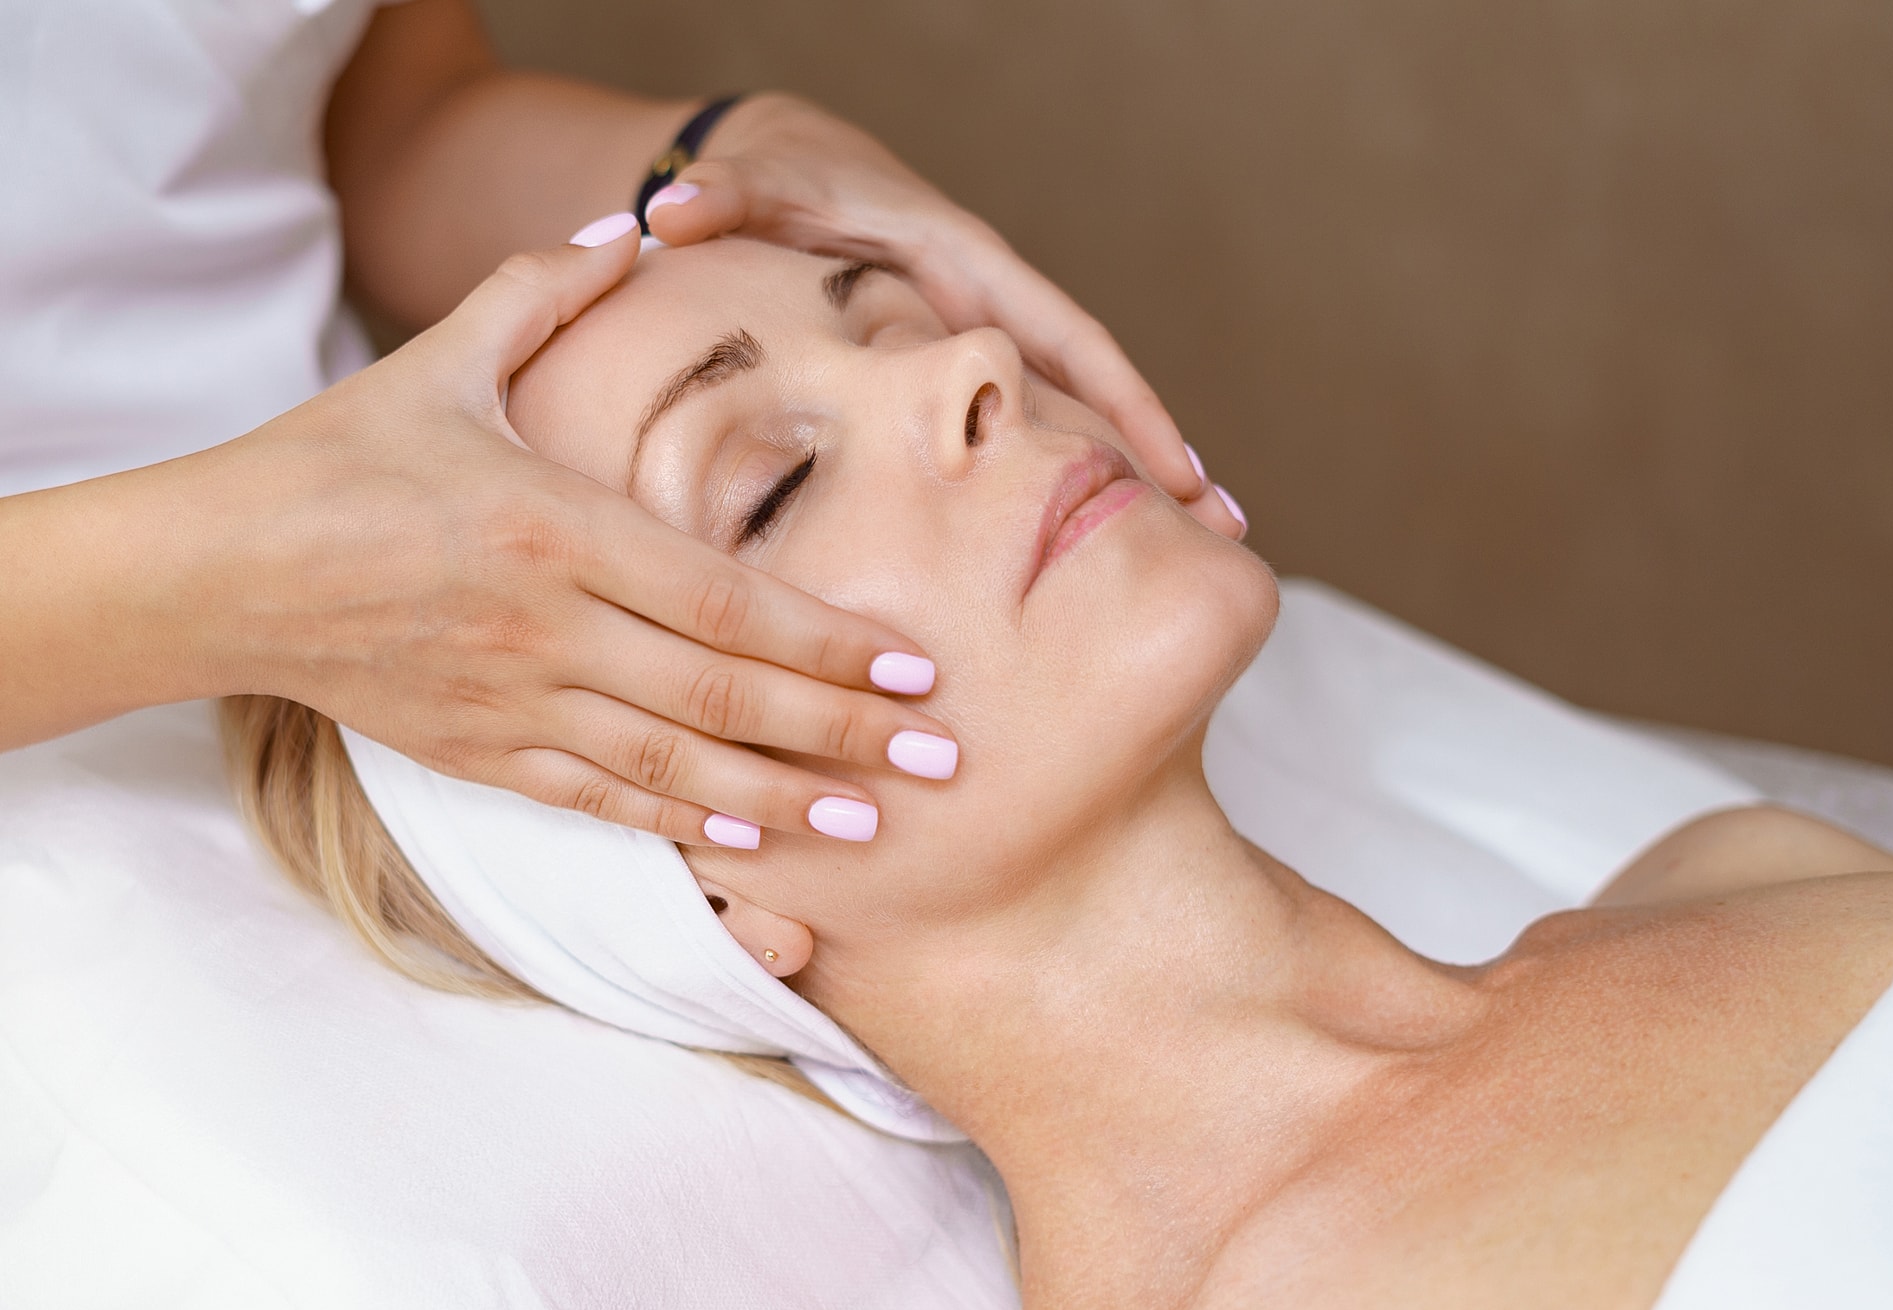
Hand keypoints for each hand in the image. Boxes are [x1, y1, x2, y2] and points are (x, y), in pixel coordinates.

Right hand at [180, 218, 953, 845]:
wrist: (218, 570)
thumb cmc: (336, 457)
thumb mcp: (442, 360)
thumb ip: (543, 290)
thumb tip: (635, 228)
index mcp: (554, 527)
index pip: (723, 598)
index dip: (825, 642)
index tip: (910, 667)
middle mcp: (545, 627)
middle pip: (722, 695)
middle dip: (842, 734)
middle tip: (941, 763)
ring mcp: (511, 701)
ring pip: (672, 766)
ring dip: (782, 800)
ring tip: (871, 827)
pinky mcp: (477, 754)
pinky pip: (597, 801)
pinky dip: (678, 825)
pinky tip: (749, 841)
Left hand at [641, 93, 1245, 539]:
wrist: (791, 174)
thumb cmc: (783, 185)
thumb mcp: (757, 191)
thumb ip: (723, 205)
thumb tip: (670, 214)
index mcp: (964, 266)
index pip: (1063, 340)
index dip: (1122, 403)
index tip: (1173, 468)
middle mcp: (992, 306)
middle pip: (1092, 388)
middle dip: (1159, 454)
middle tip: (1222, 532)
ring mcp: (985, 343)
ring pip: (1071, 416)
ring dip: (1135, 474)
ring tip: (1201, 551)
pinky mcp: (966, 375)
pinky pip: (1030, 431)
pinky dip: (1076, 476)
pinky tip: (1106, 543)